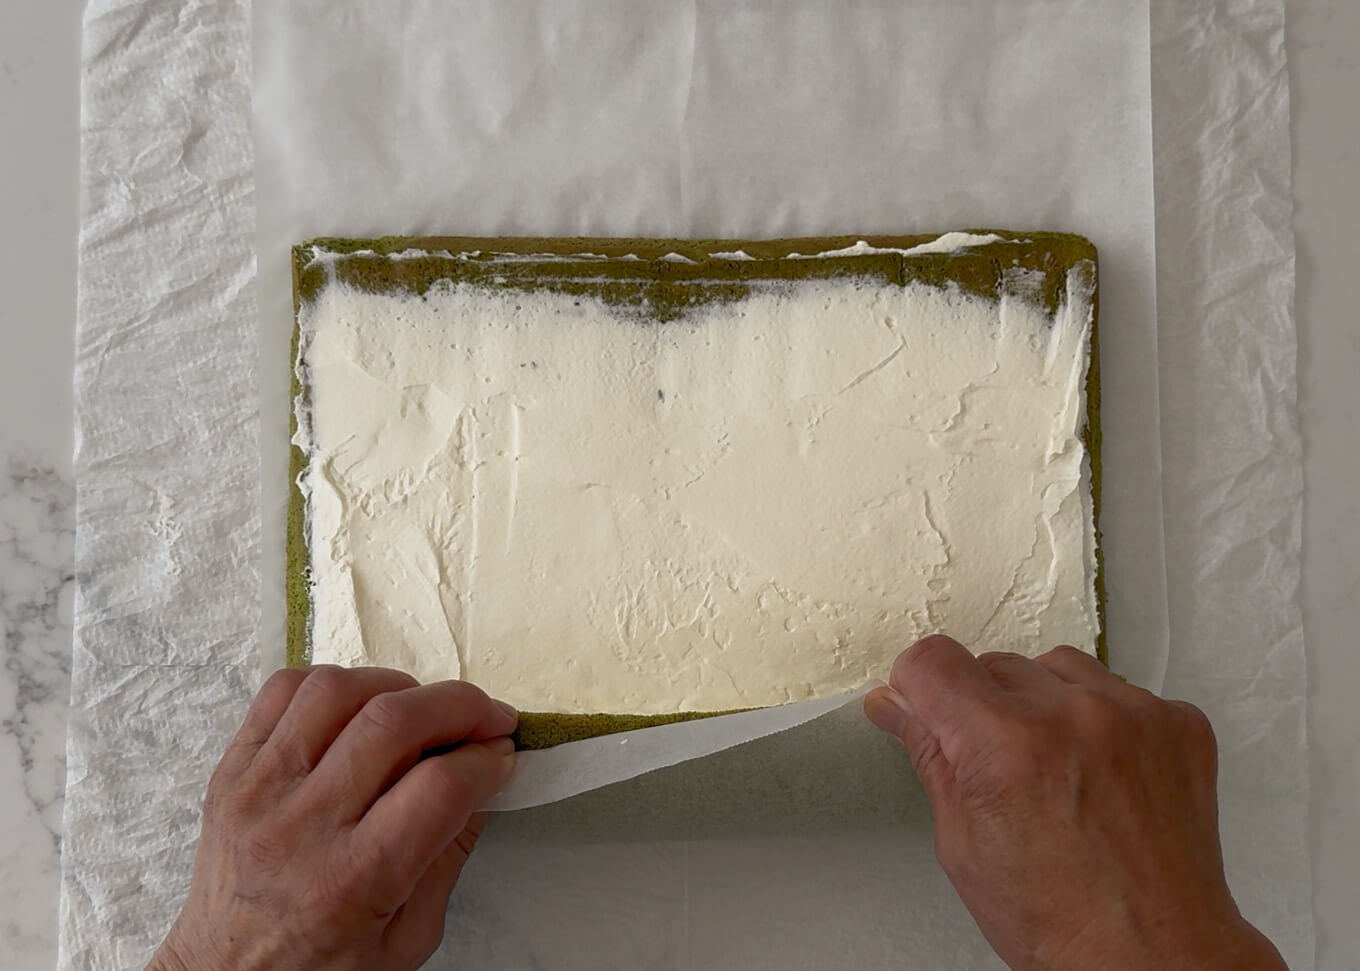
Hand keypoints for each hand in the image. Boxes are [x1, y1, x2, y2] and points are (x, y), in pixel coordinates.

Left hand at [149, 666, 517, 970]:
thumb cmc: (319, 969)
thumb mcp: (408, 938)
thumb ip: (450, 855)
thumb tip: (484, 780)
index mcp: (353, 879)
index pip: (439, 785)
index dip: (487, 758)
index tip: (503, 755)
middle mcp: (301, 825)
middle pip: (393, 722)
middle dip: (459, 706)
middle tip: (486, 718)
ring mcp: (258, 789)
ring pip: (338, 690)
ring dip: (397, 687)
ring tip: (421, 711)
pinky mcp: (231, 769)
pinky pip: (284, 691)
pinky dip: (334, 683)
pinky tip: (360, 708)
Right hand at [864, 635, 1285, 970]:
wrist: (1158, 958)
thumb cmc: (1062, 923)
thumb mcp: (963, 844)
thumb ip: (931, 756)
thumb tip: (896, 704)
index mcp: (1006, 745)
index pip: (933, 660)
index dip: (918, 689)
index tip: (925, 710)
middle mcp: (1074, 716)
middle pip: (994, 663)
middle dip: (982, 707)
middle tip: (999, 771)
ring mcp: (1135, 715)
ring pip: (1057, 668)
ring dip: (1044, 705)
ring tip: (1055, 770)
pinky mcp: (1179, 722)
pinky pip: (1119, 690)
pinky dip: (1102, 722)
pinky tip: (1102, 776)